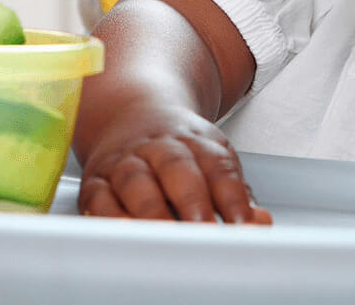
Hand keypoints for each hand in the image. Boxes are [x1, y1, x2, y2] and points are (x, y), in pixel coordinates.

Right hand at [77, 100, 270, 222]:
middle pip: (177, 167)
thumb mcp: (212, 159)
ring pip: (136, 181)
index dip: (231, 195)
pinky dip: (111, 218)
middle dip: (192, 201)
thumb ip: (235, 194)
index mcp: (194, 139)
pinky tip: (126, 234)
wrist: (131, 114)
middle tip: (206, 232)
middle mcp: (158, 147)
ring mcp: (125, 162)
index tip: (244, 225)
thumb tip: (259, 222)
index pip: (217, 164)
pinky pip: (100, 199)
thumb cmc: (178, 150)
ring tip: (168, 239)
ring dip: (152, 212)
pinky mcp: (95, 181)